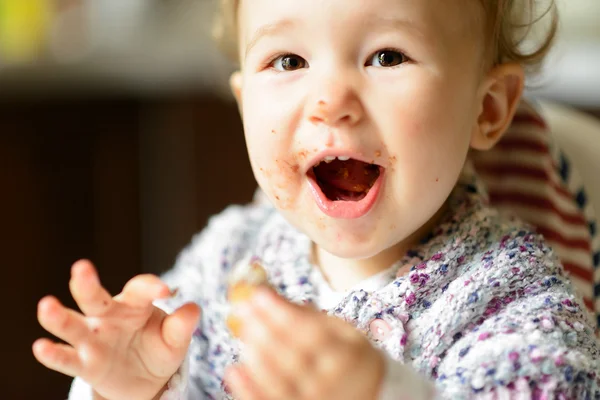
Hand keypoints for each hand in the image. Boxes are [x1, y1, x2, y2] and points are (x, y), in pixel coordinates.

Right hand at [33, 260, 200, 399]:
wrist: (146, 380)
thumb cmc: (159, 348)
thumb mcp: (174, 339)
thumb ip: (181, 326)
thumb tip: (193, 309)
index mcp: (134, 305)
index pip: (139, 289)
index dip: (151, 287)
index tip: (166, 291)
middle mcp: (109, 317)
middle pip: (95, 298)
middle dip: (87, 283)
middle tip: (81, 267)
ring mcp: (94, 339)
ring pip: (73, 325)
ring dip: (59, 316)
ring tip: (46, 305)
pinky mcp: (85, 364)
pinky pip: (67, 359)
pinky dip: (53, 354)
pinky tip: (41, 346)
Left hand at [224, 288, 384, 399]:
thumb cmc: (353, 363)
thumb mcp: (346, 336)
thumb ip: (314, 318)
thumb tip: (274, 295)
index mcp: (348, 357)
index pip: (310, 333)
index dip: (282, 313)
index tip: (259, 294)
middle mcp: (333, 384)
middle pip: (291, 355)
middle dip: (263, 328)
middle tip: (242, 307)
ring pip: (277, 381)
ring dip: (254, 353)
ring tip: (242, 331)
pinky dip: (248, 390)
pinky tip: (234, 370)